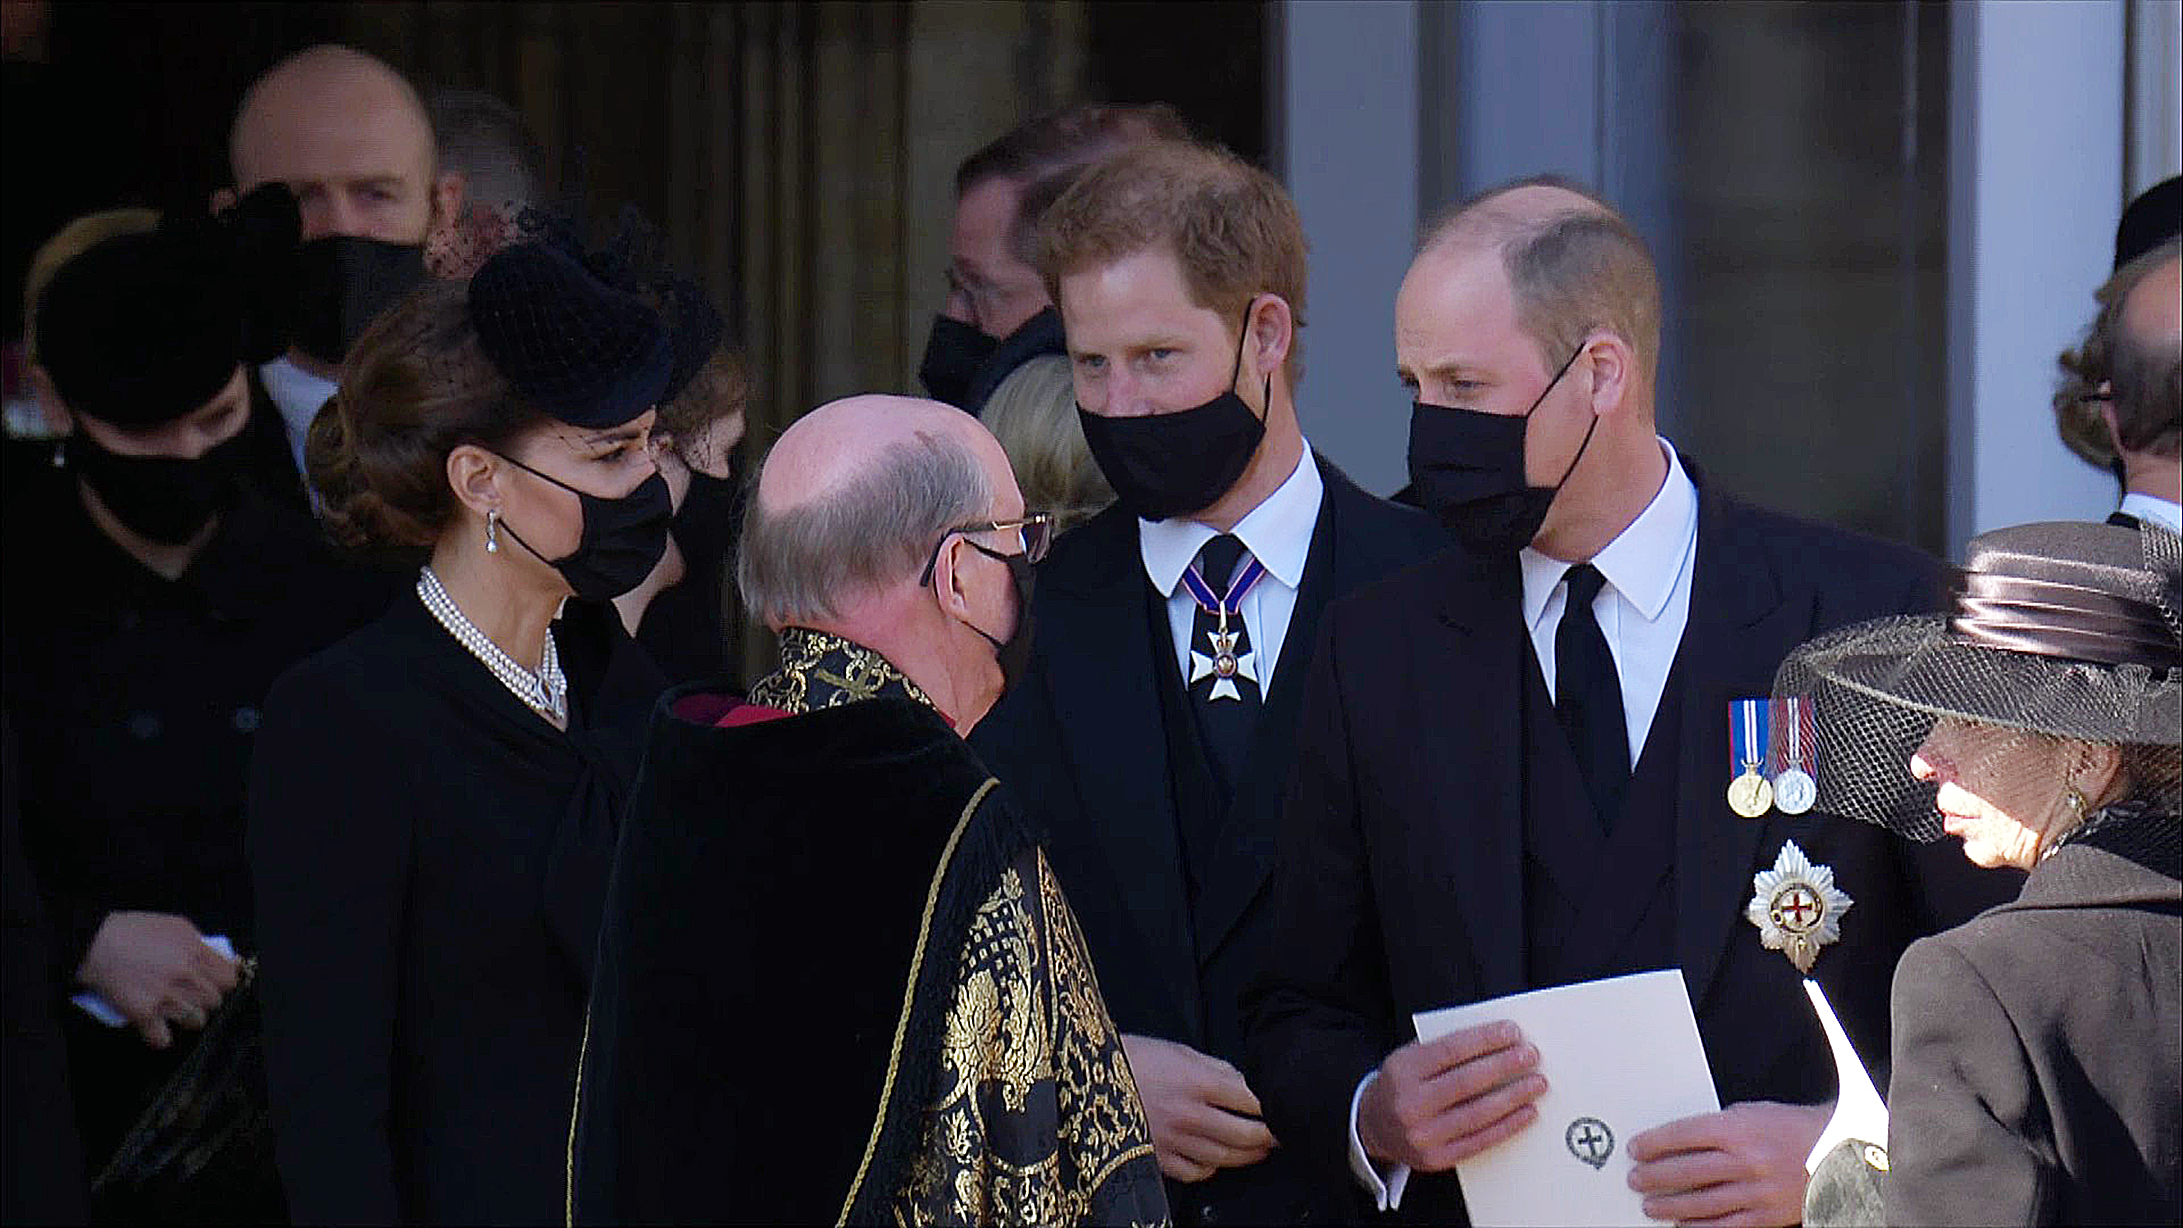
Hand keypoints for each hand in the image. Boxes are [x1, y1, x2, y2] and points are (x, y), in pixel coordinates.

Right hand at [76, 911, 238, 1049]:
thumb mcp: (177, 927)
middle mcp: (185, 976)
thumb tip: (227, 961)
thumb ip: (202, 945)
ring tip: (173, 1010)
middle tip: (189, 995)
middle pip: (214, 1002)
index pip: (229, 979)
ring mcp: (165, 997)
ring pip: (196, 1022)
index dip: (221, 983)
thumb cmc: (134, 931)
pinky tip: (155, 1027)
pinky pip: (163, 1039)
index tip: (212, 983)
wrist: (95, 943)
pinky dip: (160, 1037)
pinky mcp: (143, 1014)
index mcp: (196, 953)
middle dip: (204, 1000)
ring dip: (186, 1018)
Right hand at [1120, 1033, 1277, 1182]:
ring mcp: (1174, 1141)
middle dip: (1270, 1136)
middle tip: (1281, 1134)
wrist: (1085, 1076)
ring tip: (1259, 1149)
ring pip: (1226, 1157)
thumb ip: (1216, 1068)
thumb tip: (1244, 1084)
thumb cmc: (1131, 1058)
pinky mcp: (1158, 1158)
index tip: (1282, 1108)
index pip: (1251, 1100)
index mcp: (1197, 1081)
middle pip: (1246, 1135)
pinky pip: (1197, 1173)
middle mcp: (1190, 1114)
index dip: (1272, 1106)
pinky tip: (1217, 1160)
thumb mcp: (1178, 1050)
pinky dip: (1213, 1169)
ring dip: (1250, 1155)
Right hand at [1356, 1021, 1544, 1172]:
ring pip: (1478, 1113)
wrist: (1373, 1126)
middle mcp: (1410, 1103)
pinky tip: (1526, 1113)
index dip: (1485, 1040)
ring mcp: (1423, 1134)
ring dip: (1513, 1096)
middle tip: (1530, 1056)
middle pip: (1467, 1081)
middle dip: (1505, 1066)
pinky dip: (1508, 1126)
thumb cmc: (1401, 1086)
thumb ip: (1444, 1048)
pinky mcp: (1437, 1158)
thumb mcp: (1409, 1058)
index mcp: (1402, 1071)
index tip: (1512, 1032)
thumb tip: (1495, 1041)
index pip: (1451, 1050)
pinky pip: (1480, 1141)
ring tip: (1535, 1084)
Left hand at [1627, 1100, 1828, 1226]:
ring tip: (1650, 1205)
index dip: (1654, 1143)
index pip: (1683, 1134)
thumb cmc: (1796, 1129)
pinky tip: (1683, 1225)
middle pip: (1688, 1170)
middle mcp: (1748, 1160)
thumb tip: (1682, 1138)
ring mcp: (1758, 1190)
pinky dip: (1701, 1227)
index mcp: (1740, 1129)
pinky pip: (1727, 1225)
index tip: (1638, 1148)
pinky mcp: (1768, 1215)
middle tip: (1636, 1179)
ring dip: (1670, 1205)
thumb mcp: (1755, 1112)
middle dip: (1655, 1176)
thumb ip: (1720, 1125)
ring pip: (1702, 1202)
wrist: (1841, 1151)